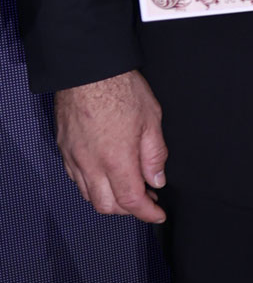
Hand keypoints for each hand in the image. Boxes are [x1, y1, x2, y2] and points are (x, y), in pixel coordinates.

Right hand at [55, 71, 167, 223]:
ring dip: (109, 199)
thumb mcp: (151, 119)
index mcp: (116, 159)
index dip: (147, 213)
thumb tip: (157, 180)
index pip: (131, 201)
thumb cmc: (120, 88)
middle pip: (107, 206)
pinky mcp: (64, 149)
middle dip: (128, 210)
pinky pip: (76, 179)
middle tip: (146, 199)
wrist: (87, 69)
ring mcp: (74, 157)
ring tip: (128, 187)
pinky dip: (92, 186)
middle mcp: (91, 164)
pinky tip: (105, 175)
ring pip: (88, 195)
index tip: (158, 214)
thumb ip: (154, 155)